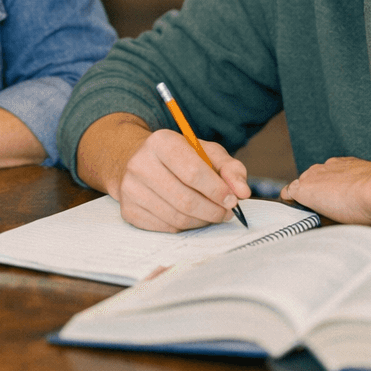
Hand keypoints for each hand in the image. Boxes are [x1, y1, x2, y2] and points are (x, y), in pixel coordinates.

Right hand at [114, 128, 250, 232]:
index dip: (217, 190)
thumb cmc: (178, 157)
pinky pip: (166, 228)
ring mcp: (131, 189)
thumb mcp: (206, 152)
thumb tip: (242, 192)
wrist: (136, 160)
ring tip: (211, 214)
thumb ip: (229, 168)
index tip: (232, 199)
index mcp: (161, 142)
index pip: (193, 172)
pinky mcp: (128, 210)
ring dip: (202, 221)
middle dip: (213, 211)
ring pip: (177, 218)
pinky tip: (191, 217)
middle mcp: (140, 164)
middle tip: (226, 212)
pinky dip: (185, 227)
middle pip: (185, 199)